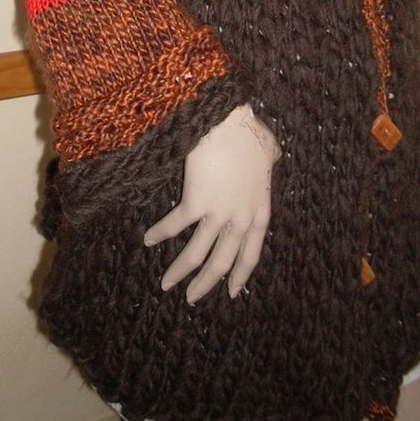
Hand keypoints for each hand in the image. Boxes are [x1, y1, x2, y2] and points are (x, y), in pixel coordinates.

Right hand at [142, 103, 281, 303]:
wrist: (228, 121)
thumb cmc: (249, 132)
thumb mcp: (271, 152)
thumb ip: (270, 163)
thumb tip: (271, 159)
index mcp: (260, 211)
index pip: (251, 254)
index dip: (240, 275)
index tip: (232, 292)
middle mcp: (240, 218)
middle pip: (223, 262)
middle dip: (206, 284)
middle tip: (192, 299)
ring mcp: (219, 212)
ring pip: (198, 254)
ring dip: (180, 272)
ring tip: (166, 285)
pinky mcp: (196, 202)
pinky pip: (175, 226)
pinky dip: (160, 235)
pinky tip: (148, 240)